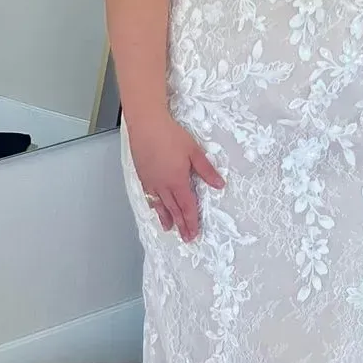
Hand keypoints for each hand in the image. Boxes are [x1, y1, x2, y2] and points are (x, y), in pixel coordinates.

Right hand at [128, 113, 224, 240]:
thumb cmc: (171, 135)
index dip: (191, 221)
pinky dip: (153, 205)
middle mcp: (163, 185)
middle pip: (173, 210)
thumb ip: (206, 170)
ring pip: (159, 205)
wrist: (146, 124)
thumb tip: (220, 185)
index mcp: (177, 181)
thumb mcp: (194, 151)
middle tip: (186, 238)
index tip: (194, 233)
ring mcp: (151, 182)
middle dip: (180, 225)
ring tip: (169, 229)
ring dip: (166, 218)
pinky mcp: (142, 175)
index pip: (187, 207)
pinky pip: (149, 196)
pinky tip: (154, 208)